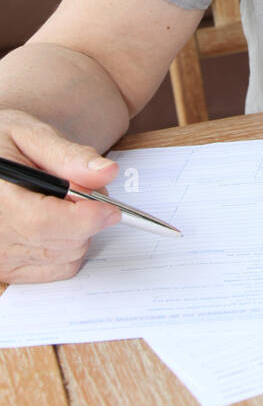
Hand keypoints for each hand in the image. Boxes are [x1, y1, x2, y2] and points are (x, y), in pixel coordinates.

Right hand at [0, 109, 120, 283]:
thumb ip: (70, 156)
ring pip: (66, 257)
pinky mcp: (9, 270)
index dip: (85, 217)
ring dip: (81, 232)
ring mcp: (0, 257)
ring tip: (64, 203)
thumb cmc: (6, 145)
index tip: (110, 206)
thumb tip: (106, 173)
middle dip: (88, 218)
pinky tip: (60, 223)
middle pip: (62, 243)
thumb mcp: (32, 136)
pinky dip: (71, 248)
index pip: (44, 222)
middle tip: (82, 191)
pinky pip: (58, 269)